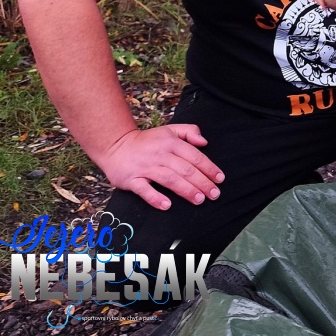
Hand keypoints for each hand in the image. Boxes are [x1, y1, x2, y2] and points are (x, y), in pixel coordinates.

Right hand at [100, 124, 223, 209]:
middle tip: (214, 194)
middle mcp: (160, 155)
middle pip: (185, 169)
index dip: (209, 168)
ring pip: (169, 179)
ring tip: (199, 200)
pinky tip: (167, 206)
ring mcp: (145, 167)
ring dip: (186, 190)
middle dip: (202, 182)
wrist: (116, 145)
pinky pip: (144, 190)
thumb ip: (190, 131)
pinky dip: (155, 198)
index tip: (220, 179)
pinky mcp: (132, 179)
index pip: (195, 156)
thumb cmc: (148, 141)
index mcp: (171, 143)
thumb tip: (204, 142)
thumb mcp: (170, 130)